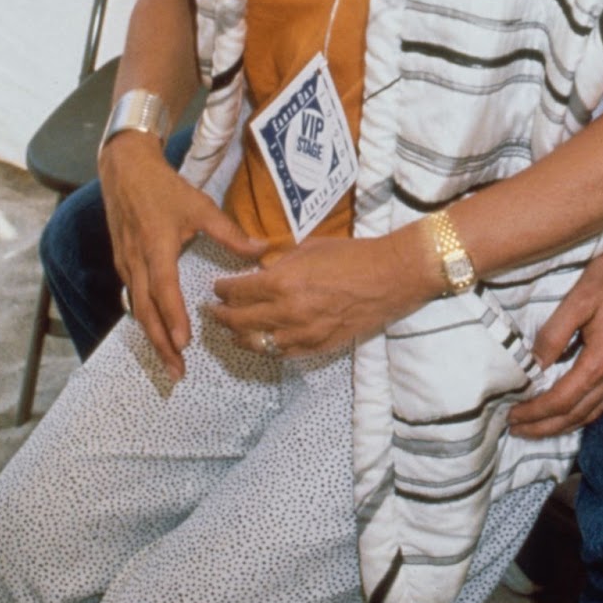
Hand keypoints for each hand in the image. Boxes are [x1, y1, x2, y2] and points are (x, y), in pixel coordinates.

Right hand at [100, 131, 266, 380]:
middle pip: (146, 313)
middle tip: (177, 371)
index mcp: (156, 248)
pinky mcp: (122, 263)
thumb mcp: (200, 206)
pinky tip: (157, 331)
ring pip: (137, 309)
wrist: (125, 170)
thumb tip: (262, 250)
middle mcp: (136, 262)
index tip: (185, 343)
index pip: (164, 291)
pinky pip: (133, 298)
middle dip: (161, 344)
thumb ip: (230, 232)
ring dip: (153, 336)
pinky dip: (145, 320)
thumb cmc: (164, 188)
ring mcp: (125, 265)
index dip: (173, 318)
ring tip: (170, 360)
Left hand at [208, 228, 429, 357]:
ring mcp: (302, 334)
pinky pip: (282, 353)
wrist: (390, 277)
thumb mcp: (309, 248)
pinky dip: (267, 347)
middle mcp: (287, 311)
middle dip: (221, 315)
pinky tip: (261, 340)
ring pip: (256, 343)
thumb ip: (281, 263)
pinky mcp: (317, 347)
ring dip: (239, 336)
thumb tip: (262, 270)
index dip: (223, 289)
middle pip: (239, 320)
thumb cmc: (352, 255)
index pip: (238, 291)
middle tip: (213, 312)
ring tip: (231, 330)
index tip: (217, 287)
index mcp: (283, 281)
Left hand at [508, 234, 602, 438]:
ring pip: (591, 413)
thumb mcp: (579, 298)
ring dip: (562, 425)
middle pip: (576, 415)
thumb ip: (554, 334)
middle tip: (516, 429)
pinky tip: (568, 410)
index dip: (535, 412)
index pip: (562, 400)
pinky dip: (581, 413)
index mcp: (602, 360)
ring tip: (536, 427)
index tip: (512, 416)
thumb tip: (534, 365)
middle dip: (544, 427)